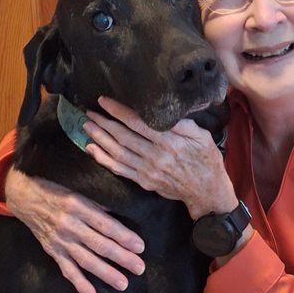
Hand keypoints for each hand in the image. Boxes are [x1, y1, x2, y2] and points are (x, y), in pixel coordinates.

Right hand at [4, 167, 144, 292]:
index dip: (124, 237)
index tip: (140, 247)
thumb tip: (125, 213)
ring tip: (123, 284)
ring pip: (86, 260)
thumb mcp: (79, 189)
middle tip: (139, 268)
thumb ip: (100, 203)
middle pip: (99, 245)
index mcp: (79, 206)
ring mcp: (60, 240)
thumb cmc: (58, 190)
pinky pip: (66, 269)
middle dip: (121, 258)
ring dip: (105, 273)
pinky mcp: (52, 250)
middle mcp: (70, 225)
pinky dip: (79, 283)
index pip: (106, 225)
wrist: (24, 195)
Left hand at [83, 97, 237, 219]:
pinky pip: (119, 169)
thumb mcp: (203, 137)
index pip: (139, 123)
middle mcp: (157, 156)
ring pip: (118, 152)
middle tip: (89, 112)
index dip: (118, 111)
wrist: (207, 191)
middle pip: (123, 137)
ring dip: (99, 138)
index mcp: (171, 142)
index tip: (104, 101)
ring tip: (86, 126)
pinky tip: (92, 149)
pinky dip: (103, 159)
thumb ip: (183, 123)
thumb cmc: (206, 160)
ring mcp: (148, 171)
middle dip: (103, 122)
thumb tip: (164, 111)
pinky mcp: (144, 181)